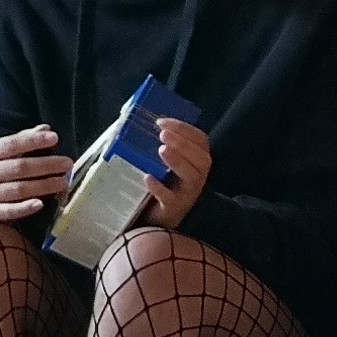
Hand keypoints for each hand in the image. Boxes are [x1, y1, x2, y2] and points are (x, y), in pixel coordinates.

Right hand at [0, 124, 67, 222]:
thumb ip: (20, 141)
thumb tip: (46, 130)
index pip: (11, 144)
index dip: (33, 141)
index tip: (55, 138)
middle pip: (19, 168)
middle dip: (46, 165)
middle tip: (68, 164)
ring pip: (18, 189)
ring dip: (44, 186)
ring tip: (63, 182)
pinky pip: (9, 211)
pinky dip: (24, 208)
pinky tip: (40, 204)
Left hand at [139, 117, 213, 233]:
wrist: (150, 217)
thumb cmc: (157, 182)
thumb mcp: (160, 161)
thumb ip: (157, 144)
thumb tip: (134, 120)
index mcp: (195, 162)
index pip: (200, 141)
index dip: (185, 129)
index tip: (162, 122)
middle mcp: (197, 178)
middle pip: (202, 159)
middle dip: (183, 144)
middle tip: (162, 135)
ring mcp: (187, 195)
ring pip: (192, 178)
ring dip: (178, 162)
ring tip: (161, 150)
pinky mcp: (173, 210)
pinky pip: (171, 199)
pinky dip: (160, 188)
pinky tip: (148, 177)